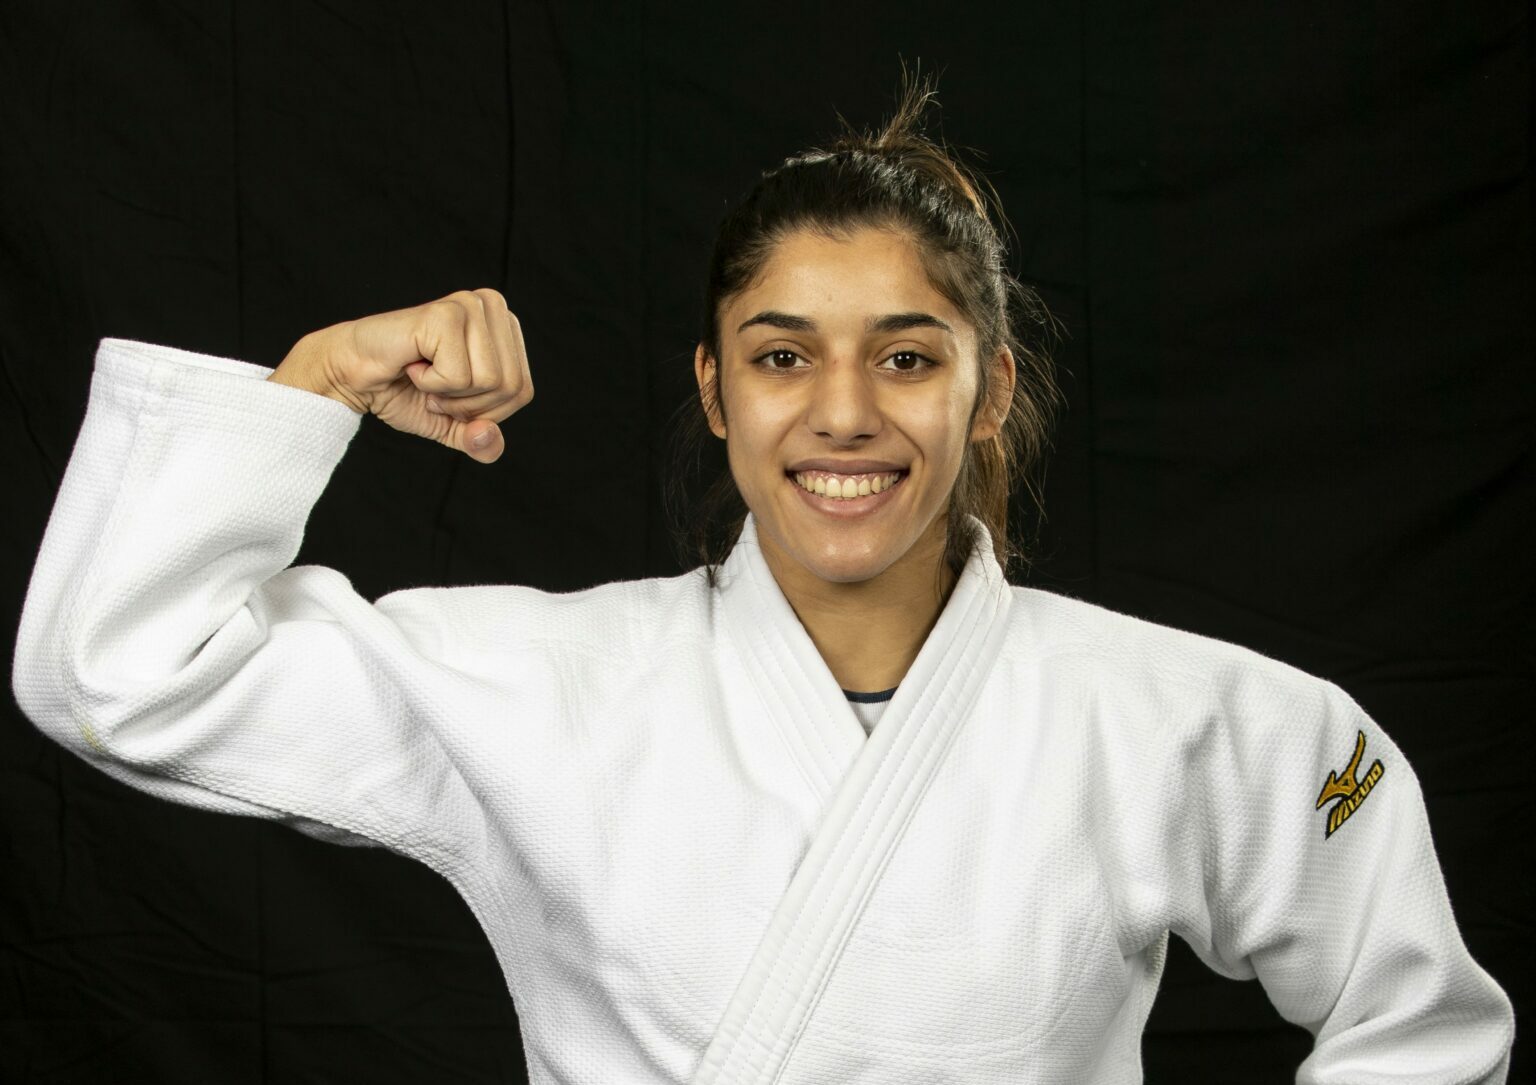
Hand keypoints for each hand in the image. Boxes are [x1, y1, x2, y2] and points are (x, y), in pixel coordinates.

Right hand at [268, 288, 532, 463]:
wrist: (353, 374)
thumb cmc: (403, 389)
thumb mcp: (453, 425)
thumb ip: (480, 439)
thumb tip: (487, 439)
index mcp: (505, 327)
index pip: (522, 391)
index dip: (485, 411)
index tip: (450, 393)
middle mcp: (493, 307)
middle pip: (510, 387)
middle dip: (467, 404)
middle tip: (433, 384)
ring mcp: (470, 306)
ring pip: (489, 381)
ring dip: (448, 393)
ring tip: (423, 373)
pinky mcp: (446, 314)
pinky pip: (458, 376)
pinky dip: (430, 383)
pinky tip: (413, 363)